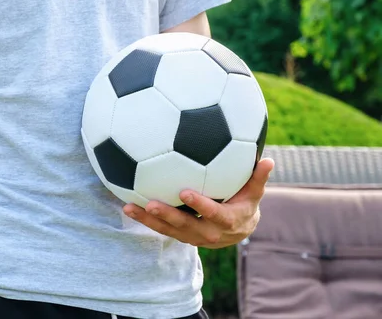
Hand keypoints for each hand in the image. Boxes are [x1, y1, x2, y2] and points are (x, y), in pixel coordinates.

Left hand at [123, 158, 274, 248]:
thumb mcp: (254, 193)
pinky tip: (127, 206)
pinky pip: (161, 229)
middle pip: (185, 226)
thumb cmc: (245, 203)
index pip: (213, 214)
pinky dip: (145, 220)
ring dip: (148, 220)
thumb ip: (258, 177)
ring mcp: (192, 236)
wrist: (236, 232)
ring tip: (128, 208)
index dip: (199, 205)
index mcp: (227, 222)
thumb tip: (269, 160)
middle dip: (167, 216)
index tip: (184, 192)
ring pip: (168, 230)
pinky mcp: (180, 235)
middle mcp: (208, 233)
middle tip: (150, 203)